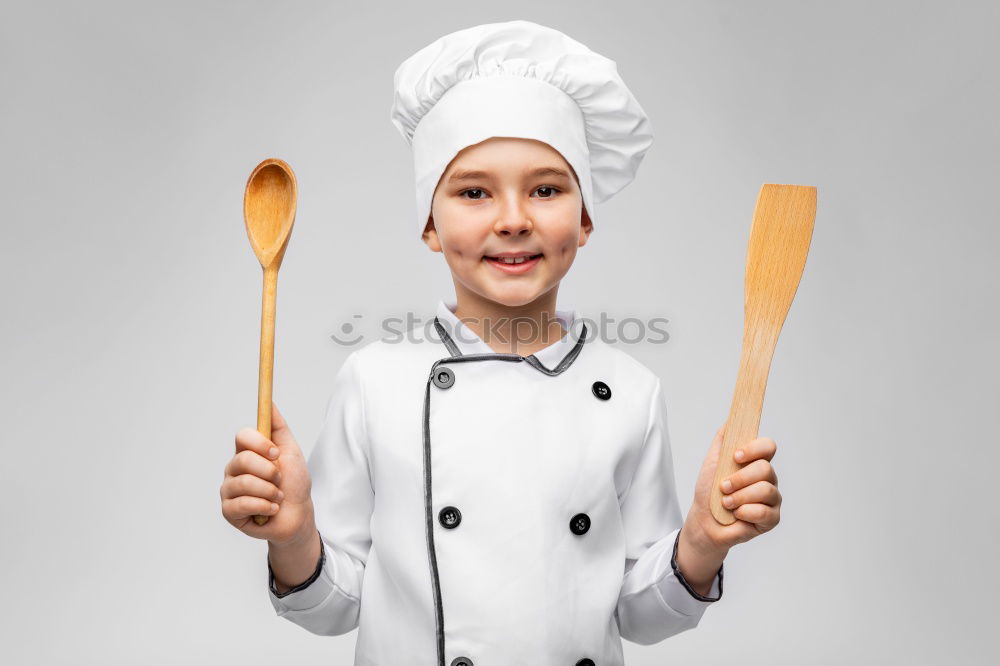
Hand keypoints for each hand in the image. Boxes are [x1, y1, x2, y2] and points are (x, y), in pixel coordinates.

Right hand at [220, 402, 315, 546]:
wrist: (298, 515)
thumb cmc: (294, 484)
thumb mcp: (291, 452)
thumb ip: (278, 427)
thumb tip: (270, 403)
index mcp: (247, 453)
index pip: (242, 436)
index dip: (259, 443)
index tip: (276, 453)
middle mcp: (234, 470)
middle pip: (242, 459)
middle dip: (269, 472)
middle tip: (279, 480)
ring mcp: (229, 490)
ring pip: (244, 483)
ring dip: (270, 491)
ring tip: (277, 497)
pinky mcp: (229, 512)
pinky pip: (242, 504)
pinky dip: (264, 507)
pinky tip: (271, 510)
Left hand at [684, 423, 782, 555]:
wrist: (704, 520)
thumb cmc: (709, 491)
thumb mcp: (712, 462)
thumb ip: (722, 441)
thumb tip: (731, 420)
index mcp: (756, 462)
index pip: (768, 447)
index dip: (754, 449)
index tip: (736, 456)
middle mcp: (768, 479)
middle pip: (766, 468)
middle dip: (740, 478)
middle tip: (723, 487)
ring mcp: (772, 499)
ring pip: (765, 489)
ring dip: (740, 497)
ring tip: (726, 503)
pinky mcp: (772, 519)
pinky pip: (765, 512)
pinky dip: (745, 512)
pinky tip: (737, 515)